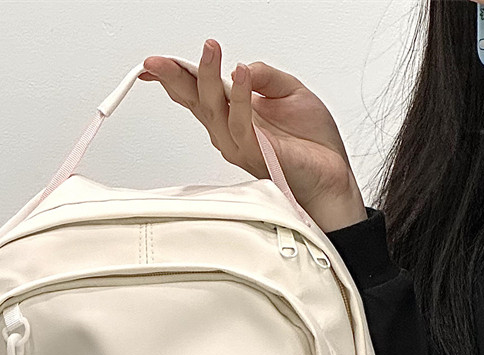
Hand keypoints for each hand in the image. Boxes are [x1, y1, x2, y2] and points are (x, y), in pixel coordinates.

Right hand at [139, 40, 366, 231]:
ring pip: (214, 109)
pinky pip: (242, 123)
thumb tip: (245, 65)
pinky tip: (242, 72)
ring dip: (210, 77)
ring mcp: (240, 144)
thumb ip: (266, 75)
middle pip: (196, 101)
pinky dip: (242, 96)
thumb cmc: (312, 144)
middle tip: (157, 62)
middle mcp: (231, 131)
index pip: (198, 93)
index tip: (153, 66)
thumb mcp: (289, 91)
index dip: (176, 77)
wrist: (331, 176)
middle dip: (175, 79)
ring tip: (211, 49)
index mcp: (235, 114)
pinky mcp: (256, 153)